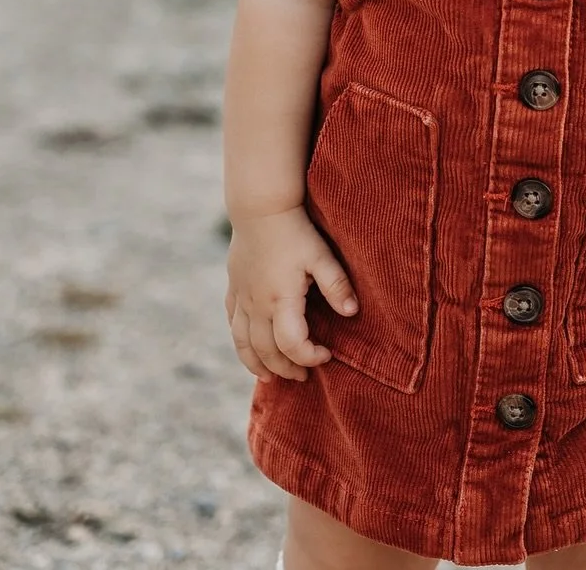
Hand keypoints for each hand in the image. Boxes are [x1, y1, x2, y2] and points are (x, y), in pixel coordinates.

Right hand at [224, 206, 357, 383]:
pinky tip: (251, 350)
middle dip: (286, 368)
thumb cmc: (295, 230)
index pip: (291, 345)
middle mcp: (257, 305)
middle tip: (303, 376)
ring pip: (244, 345)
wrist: (260, 207)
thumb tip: (352, 312)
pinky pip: (233, 326)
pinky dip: (242, 345)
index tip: (327, 354)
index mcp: (280, 300)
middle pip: (267, 352)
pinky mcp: (233, 290)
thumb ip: (336, 284)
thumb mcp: (321, 255)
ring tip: (272, 377)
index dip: (309, 357)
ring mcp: (242, 299)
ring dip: (258, 365)